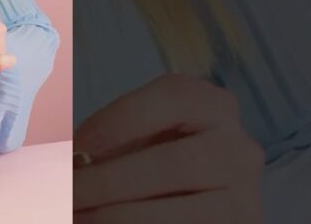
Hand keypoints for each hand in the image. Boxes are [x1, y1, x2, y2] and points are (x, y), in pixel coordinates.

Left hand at [73, 74, 263, 222]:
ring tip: (77, 215)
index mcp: (213, 107)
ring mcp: (244, 197)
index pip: (172, 98)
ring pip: (177, 213)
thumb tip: (66, 162)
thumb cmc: (152, 161)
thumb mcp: (134, 142)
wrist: (192, 199)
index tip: (75, 148)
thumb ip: (105, 144)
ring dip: (116, 216)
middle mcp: (239, 149)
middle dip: (108, 182)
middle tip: (66, 193)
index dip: (118, 120)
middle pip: (171, 164)